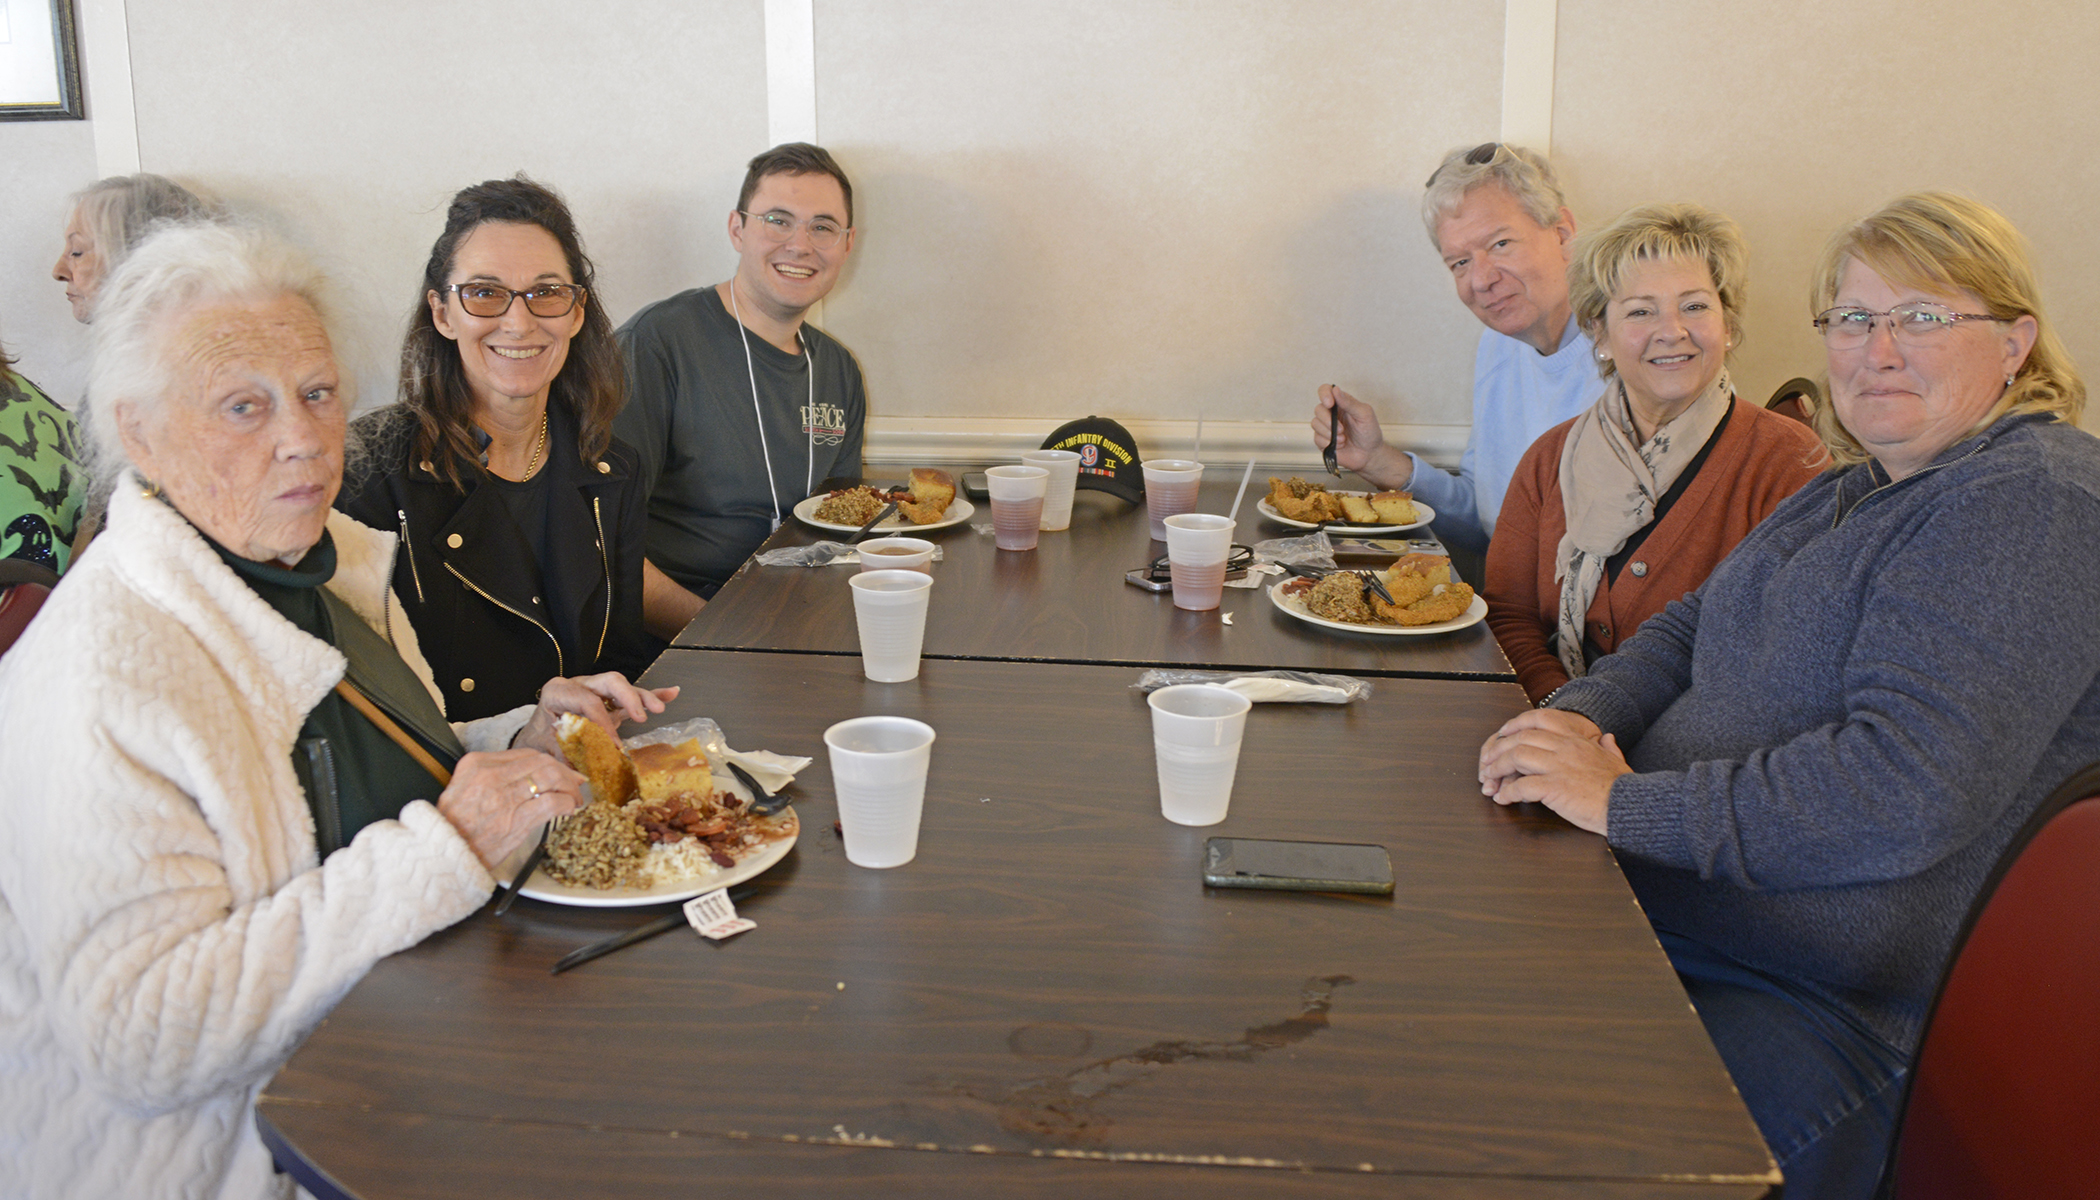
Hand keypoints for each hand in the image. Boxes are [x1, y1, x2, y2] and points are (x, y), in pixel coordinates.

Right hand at [436, 749, 584, 870]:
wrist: (442, 855)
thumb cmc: (453, 826)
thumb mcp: (463, 788)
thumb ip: (492, 776)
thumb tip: (531, 772)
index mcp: (476, 764)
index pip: (525, 754)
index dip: (548, 762)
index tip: (560, 771)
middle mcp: (491, 775)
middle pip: (542, 762)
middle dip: (564, 772)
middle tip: (574, 784)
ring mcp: (504, 796)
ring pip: (551, 777)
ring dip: (570, 787)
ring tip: (574, 798)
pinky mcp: (517, 819)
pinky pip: (553, 802)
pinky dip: (567, 803)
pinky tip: (569, 809)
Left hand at [512, 673, 679, 757]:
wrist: (535, 736)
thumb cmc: (539, 741)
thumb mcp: (546, 750)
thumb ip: (564, 760)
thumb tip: (582, 777)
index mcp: (558, 693)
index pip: (586, 701)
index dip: (602, 722)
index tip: (613, 744)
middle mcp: (578, 686)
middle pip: (609, 682)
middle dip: (628, 697)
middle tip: (640, 718)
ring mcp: (595, 691)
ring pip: (623, 687)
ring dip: (643, 697)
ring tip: (659, 709)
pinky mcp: (608, 700)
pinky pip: (630, 696)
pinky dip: (651, 696)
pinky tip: (670, 693)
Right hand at [1312, 385, 1410, 487]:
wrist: (1369, 455)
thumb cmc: (1369, 433)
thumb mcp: (1364, 415)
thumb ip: (1350, 403)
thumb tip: (1335, 389)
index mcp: (1341, 403)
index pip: (1325, 390)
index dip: (1324, 394)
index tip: (1330, 404)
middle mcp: (1331, 413)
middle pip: (1318, 409)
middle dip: (1328, 420)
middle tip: (1342, 429)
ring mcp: (1326, 427)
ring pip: (1315, 423)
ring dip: (1330, 433)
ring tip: (1343, 438)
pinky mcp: (1322, 440)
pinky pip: (1316, 438)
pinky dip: (1328, 442)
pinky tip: (1340, 445)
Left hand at [1476, 709, 1625, 835]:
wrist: (1630, 805)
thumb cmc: (1624, 787)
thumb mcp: (1617, 760)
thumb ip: (1609, 747)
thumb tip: (1607, 738)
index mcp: (1576, 739)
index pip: (1538, 718)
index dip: (1515, 724)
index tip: (1502, 733)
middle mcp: (1564, 747)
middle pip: (1520, 737)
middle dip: (1497, 749)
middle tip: (1486, 762)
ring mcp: (1558, 766)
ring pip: (1516, 756)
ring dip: (1496, 768)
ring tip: (1489, 781)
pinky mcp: (1555, 787)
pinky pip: (1521, 786)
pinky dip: (1507, 793)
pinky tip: (1503, 800)